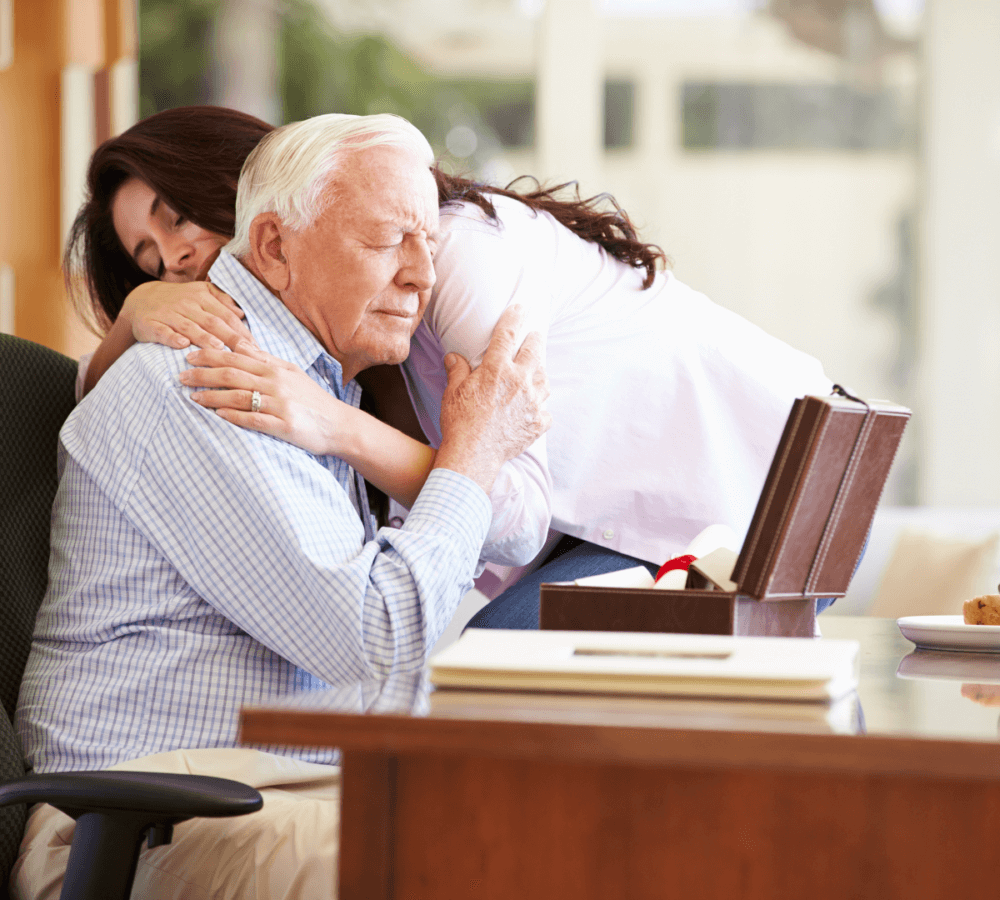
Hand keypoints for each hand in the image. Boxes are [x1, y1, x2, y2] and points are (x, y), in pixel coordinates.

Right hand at [121, 281, 254, 351]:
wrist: (140, 299)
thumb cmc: (178, 301)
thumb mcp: (200, 295)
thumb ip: (221, 302)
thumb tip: (241, 313)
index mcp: (202, 296)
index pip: (227, 316)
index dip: (242, 332)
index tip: (256, 348)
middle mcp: (186, 303)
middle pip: (212, 321)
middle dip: (230, 337)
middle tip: (245, 353)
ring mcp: (168, 313)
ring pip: (188, 326)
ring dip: (203, 337)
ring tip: (218, 348)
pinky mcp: (150, 323)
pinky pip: (162, 330)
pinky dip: (171, 337)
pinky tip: (182, 345)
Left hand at [179, 341, 351, 455]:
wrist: (338, 424)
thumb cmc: (312, 398)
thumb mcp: (291, 372)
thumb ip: (264, 358)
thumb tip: (238, 344)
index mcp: (275, 369)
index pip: (235, 358)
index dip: (209, 355)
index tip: (188, 356)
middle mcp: (275, 384)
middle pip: (231, 375)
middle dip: (202, 374)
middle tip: (181, 377)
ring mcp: (280, 405)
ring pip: (238, 397)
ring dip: (211, 396)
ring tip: (192, 397)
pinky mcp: (284, 425)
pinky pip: (253, 419)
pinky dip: (233, 416)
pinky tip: (217, 415)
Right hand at [436, 305, 551, 493]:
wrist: (473, 455)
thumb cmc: (460, 422)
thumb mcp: (454, 391)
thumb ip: (457, 369)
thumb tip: (454, 356)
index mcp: (497, 369)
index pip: (508, 334)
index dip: (515, 317)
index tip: (520, 307)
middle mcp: (520, 381)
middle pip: (535, 350)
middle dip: (536, 338)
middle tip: (535, 334)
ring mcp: (533, 402)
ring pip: (544, 379)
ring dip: (540, 371)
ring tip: (535, 370)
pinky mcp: (539, 422)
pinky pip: (545, 409)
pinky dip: (540, 406)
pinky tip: (534, 407)